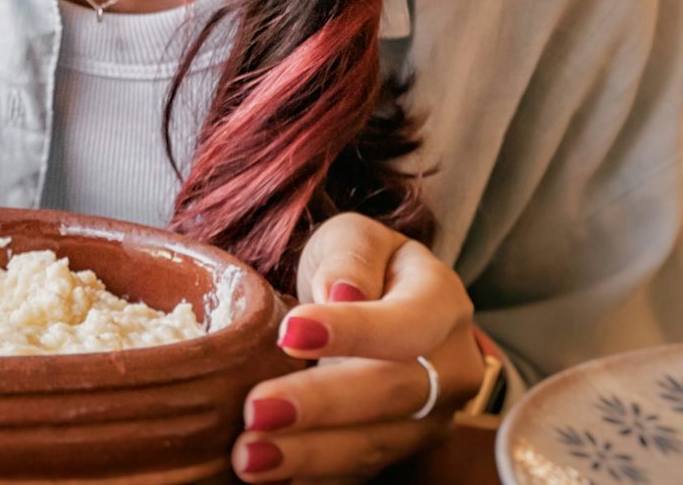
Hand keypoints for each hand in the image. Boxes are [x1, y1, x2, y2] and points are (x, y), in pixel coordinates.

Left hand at [232, 213, 484, 483]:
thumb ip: (350, 259)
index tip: (290, 334)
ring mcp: (432, 416)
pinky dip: (316, 476)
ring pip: (378, 442)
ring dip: (311, 454)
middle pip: (392, 393)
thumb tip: (342, 293)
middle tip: (256, 413)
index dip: (353, 331)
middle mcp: (450, 367)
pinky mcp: (403, 447)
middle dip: (321, 406)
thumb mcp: (353, 239)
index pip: (407, 323)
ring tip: (251, 458)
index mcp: (442, 302)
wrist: (376, 301)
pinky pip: (362, 469)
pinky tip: (274, 476)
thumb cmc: (358, 266)